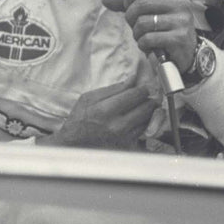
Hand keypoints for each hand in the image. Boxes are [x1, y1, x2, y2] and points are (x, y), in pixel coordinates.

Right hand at [41, 76, 157, 150]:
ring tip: (142, 105)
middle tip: (146, 95)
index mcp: (105, 110)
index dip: (143, 88)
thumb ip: (113, 88)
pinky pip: (144, 130)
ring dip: (149, 110)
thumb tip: (133, 79)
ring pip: (147, 119)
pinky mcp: (127, 145)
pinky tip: (138, 117)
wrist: (74, 143)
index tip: (145, 85)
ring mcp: (123, 137)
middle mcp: (117, 125)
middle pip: (145, 107)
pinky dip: (144, 121)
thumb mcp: (89, 97)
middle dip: (148, 98)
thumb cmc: (80, 118)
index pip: (134, 95)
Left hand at [102, 0, 196, 73]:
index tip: (129, 2)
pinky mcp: (179, 37)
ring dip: (136, 33)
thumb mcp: (148, 10)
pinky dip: (143, 44)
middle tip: (135, 24)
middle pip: (141, 2)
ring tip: (144, 36)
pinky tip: (150, 46)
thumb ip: (128, 3)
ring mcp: (181, 19)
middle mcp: (180, 1)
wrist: (186, 51)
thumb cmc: (163, 26)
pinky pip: (148, 38)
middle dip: (130, 16)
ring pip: (143, 22)